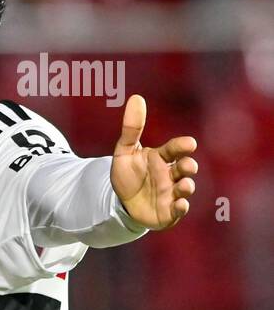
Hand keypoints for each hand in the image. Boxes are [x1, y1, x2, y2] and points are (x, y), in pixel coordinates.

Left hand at [110, 94, 198, 230]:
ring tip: (184, 184)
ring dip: (187, 186)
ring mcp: (172, 193)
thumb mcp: (124, 151)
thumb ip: (131, 128)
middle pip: (185, 168)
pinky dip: (181, 207)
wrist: (120, 202)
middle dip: (188, 166)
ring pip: (185, 189)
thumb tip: (136, 98)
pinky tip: (180, 204)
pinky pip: (179, 210)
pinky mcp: (168, 212)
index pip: (175, 149)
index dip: (182, 146)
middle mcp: (171, 174)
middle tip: (185, 165)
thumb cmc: (127, 174)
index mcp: (162, 158)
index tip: (189, 143)